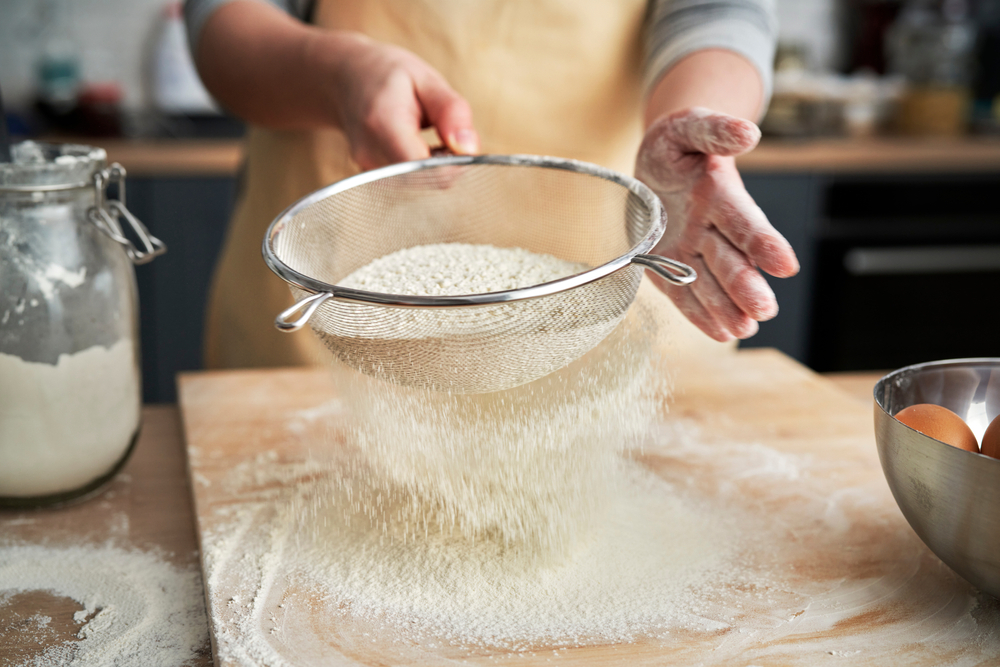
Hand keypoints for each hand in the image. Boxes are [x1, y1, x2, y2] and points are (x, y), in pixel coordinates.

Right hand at [330, 35, 479, 170]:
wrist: (345, 80)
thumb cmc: (388, 76)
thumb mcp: (426, 80)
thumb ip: (451, 111)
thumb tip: (470, 149)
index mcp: (383, 123)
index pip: (425, 167)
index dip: (453, 162)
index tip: (460, 141)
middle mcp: (370, 153)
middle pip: (426, 180)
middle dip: (448, 163)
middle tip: (444, 131)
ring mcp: (368, 169)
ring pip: (421, 184)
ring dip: (437, 166)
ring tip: (428, 135)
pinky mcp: (372, 178)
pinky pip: (410, 183)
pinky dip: (424, 169)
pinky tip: (420, 146)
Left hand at [635, 107, 798, 341]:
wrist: (656, 163)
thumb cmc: (675, 144)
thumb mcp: (687, 127)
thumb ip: (715, 131)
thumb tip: (747, 133)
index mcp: (720, 195)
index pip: (745, 222)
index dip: (764, 243)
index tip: (785, 265)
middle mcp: (711, 228)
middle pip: (732, 260)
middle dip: (746, 285)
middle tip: (763, 309)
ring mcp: (692, 250)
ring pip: (712, 283)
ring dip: (727, 307)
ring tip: (742, 329)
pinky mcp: (669, 266)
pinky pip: (684, 293)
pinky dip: (700, 313)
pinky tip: (720, 333)